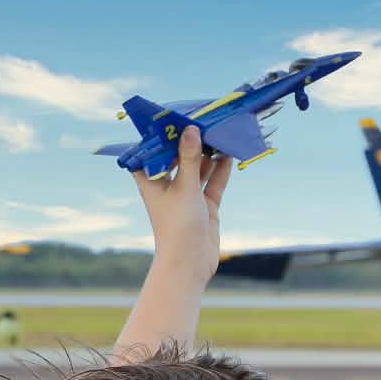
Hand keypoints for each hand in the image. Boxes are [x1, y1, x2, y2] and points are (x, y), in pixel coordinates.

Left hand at [133, 125, 231, 288]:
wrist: (190, 263)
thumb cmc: (177, 225)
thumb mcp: (184, 187)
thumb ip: (189, 158)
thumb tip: (190, 130)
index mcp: (151, 181)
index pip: (152, 152)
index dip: (161, 135)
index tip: (173, 116)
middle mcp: (167, 186)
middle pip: (179, 157)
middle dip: (190, 141)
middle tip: (203, 119)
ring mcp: (187, 196)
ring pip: (199, 168)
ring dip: (208, 153)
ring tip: (219, 131)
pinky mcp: (204, 205)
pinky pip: (213, 182)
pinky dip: (221, 169)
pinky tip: (229, 153)